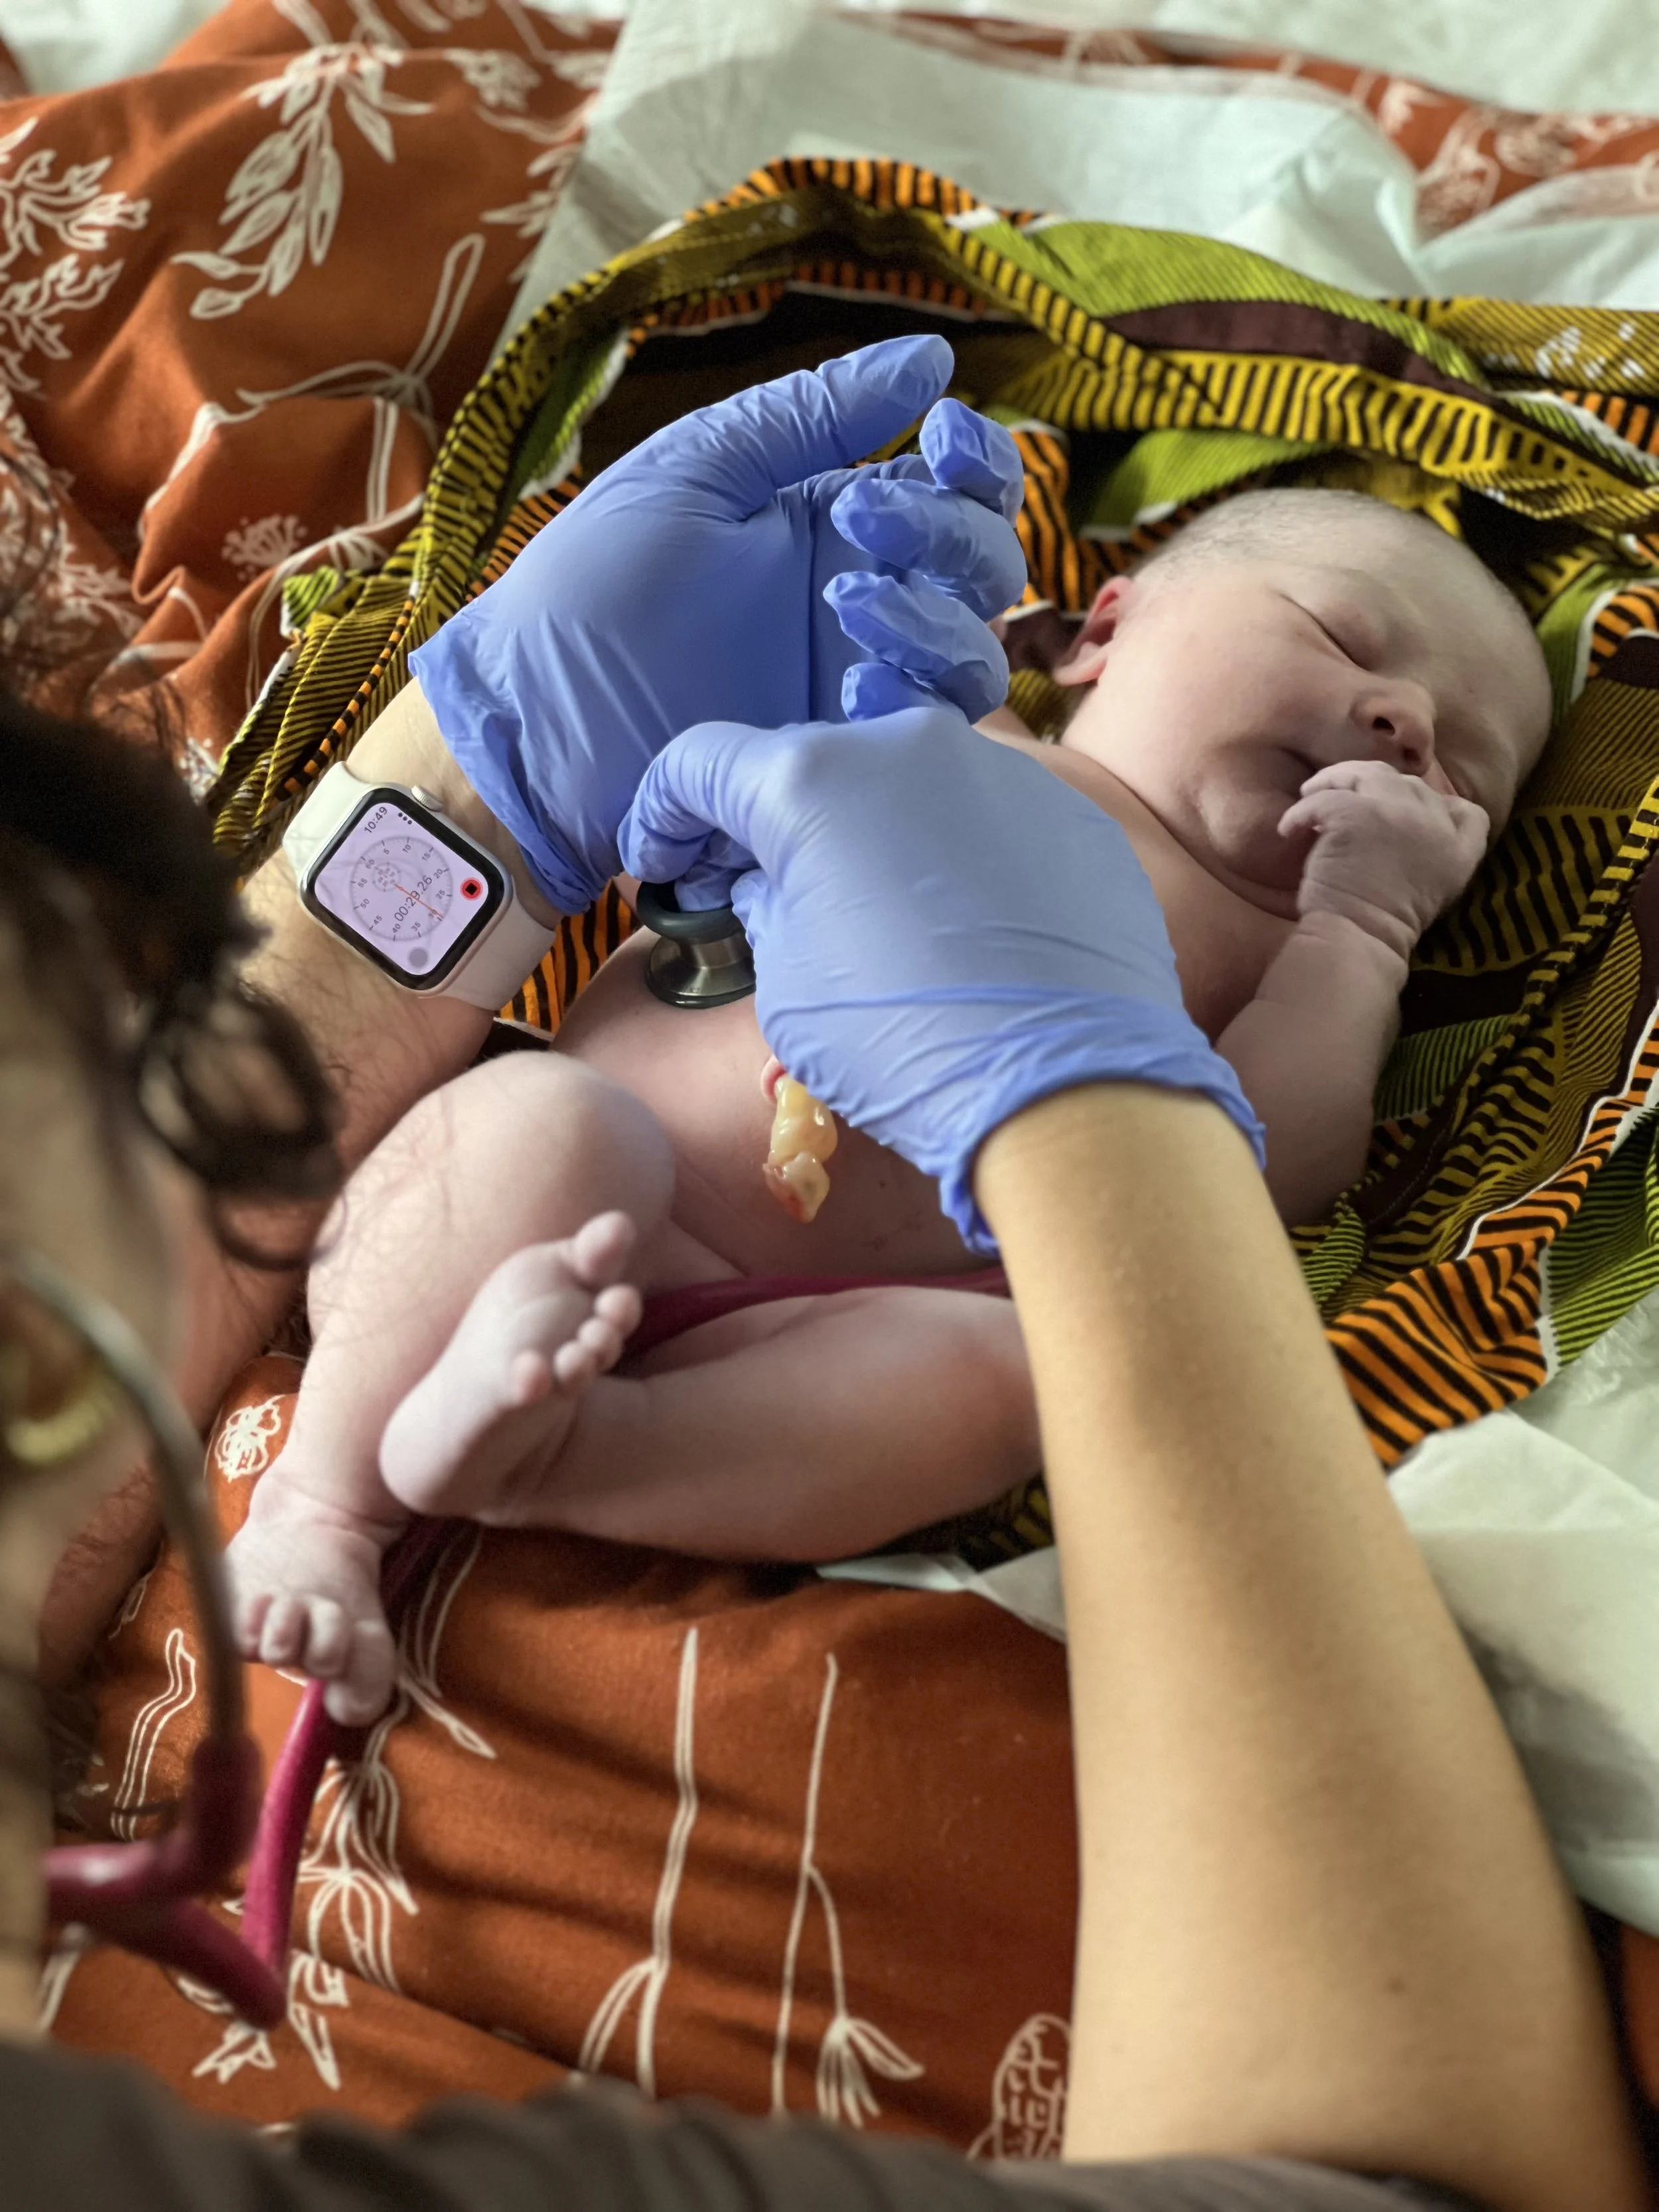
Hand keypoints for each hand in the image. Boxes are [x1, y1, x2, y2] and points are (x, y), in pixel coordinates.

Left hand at [409, 336, 1025, 914]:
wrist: (533, 727)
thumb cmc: (589, 591)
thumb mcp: (696, 474)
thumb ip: (812, 416)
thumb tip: (936, 358)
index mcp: (830, 521)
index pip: (954, 483)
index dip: (976, 457)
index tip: (942, 433)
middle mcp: (863, 601)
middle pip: (982, 564)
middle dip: (945, 531)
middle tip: (858, 521)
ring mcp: (858, 687)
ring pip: (972, 652)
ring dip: (933, 618)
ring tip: (847, 609)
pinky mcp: (846, 761)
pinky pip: (929, 732)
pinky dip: (914, 698)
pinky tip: (853, 688)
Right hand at [618, 710, 1263, 1251]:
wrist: (1064, 1086)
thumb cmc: (901, 1042)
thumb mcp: (788, 983)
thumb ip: (767, 905)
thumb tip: (777, 882)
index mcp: (809, 780)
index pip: (702, 762)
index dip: (664, 812)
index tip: (660, 861)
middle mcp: (905, 746)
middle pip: (809, 764)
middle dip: (774, 822)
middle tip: (760, 888)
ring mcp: (997, 771)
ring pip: (906, 787)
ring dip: (875, 835)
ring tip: (877, 915)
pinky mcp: (1065, 815)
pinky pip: (985, 820)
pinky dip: (956, 858)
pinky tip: (963, 929)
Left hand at [1279, 760, 1488, 961]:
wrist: (1359, 937)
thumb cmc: (1385, 923)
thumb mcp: (1435, 889)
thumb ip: (1435, 852)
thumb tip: (1415, 823)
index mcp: (1458, 848)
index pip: (1466, 811)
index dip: (1435, 806)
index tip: (1403, 815)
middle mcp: (1434, 822)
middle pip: (1408, 783)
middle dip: (1374, 787)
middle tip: (1343, 796)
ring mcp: (1396, 813)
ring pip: (1366, 774)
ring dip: (1336, 781)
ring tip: (1311, 795)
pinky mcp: (1356, 814)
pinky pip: (1324, 797)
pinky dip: (1300, 811)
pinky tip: (1289, 829)